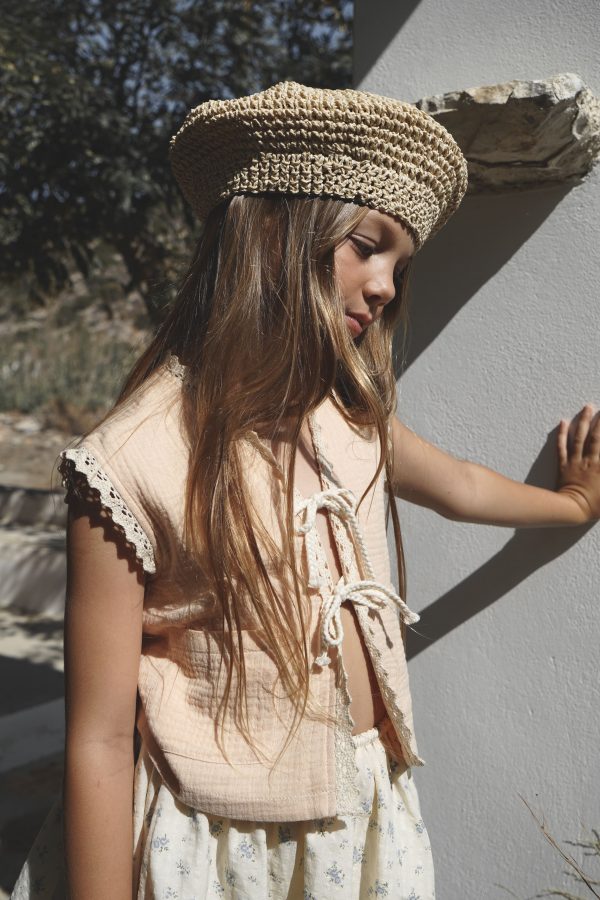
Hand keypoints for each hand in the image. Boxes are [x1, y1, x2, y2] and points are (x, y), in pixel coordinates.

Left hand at [557, 404, 599, 520]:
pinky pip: (562, 447)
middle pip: (595, 436)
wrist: (573, 510)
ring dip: (583, 421)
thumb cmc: (596, 505)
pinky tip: (563, 422)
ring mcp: (575, 461)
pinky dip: (562, 434)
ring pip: (579, 437)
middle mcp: (590, 459)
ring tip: (586, 407)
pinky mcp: (563, 465)